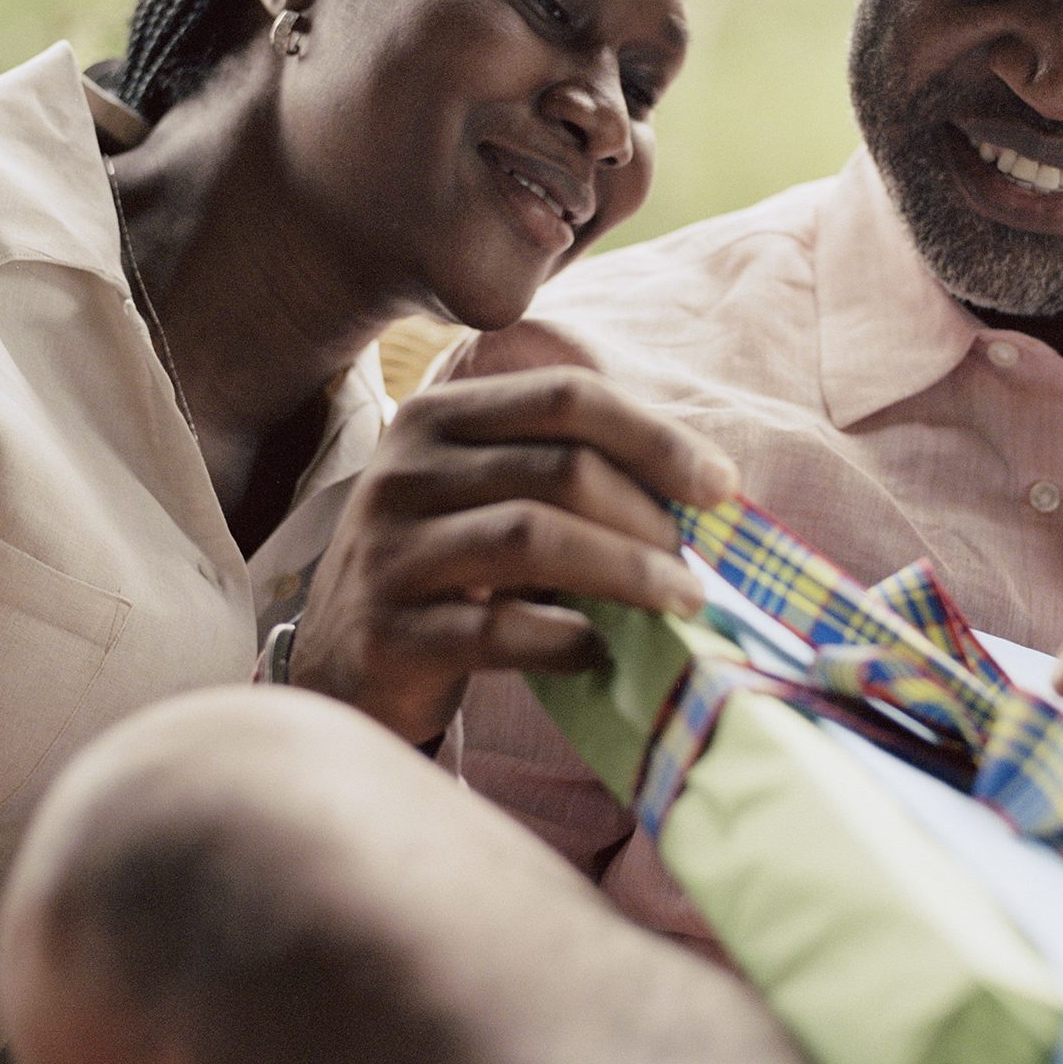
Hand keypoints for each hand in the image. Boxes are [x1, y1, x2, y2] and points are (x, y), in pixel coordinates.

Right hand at [290, 368, 735, 745]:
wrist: (340, 665)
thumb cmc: (446, 572)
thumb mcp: (487, 497)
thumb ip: (567, 474)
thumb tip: (706, 488)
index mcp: (437, 417)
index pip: (565, 397)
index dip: (656, 437)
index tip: (723, 487)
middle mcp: (403, 472)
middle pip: (557, 467)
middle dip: (647, 516)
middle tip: (695, 566)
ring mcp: (388, 552)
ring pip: (531, 537)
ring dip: (626, 571)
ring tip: (678, 603)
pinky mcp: (387, 634)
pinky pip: (497, 629)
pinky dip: (566, 639)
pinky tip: (600, 652)